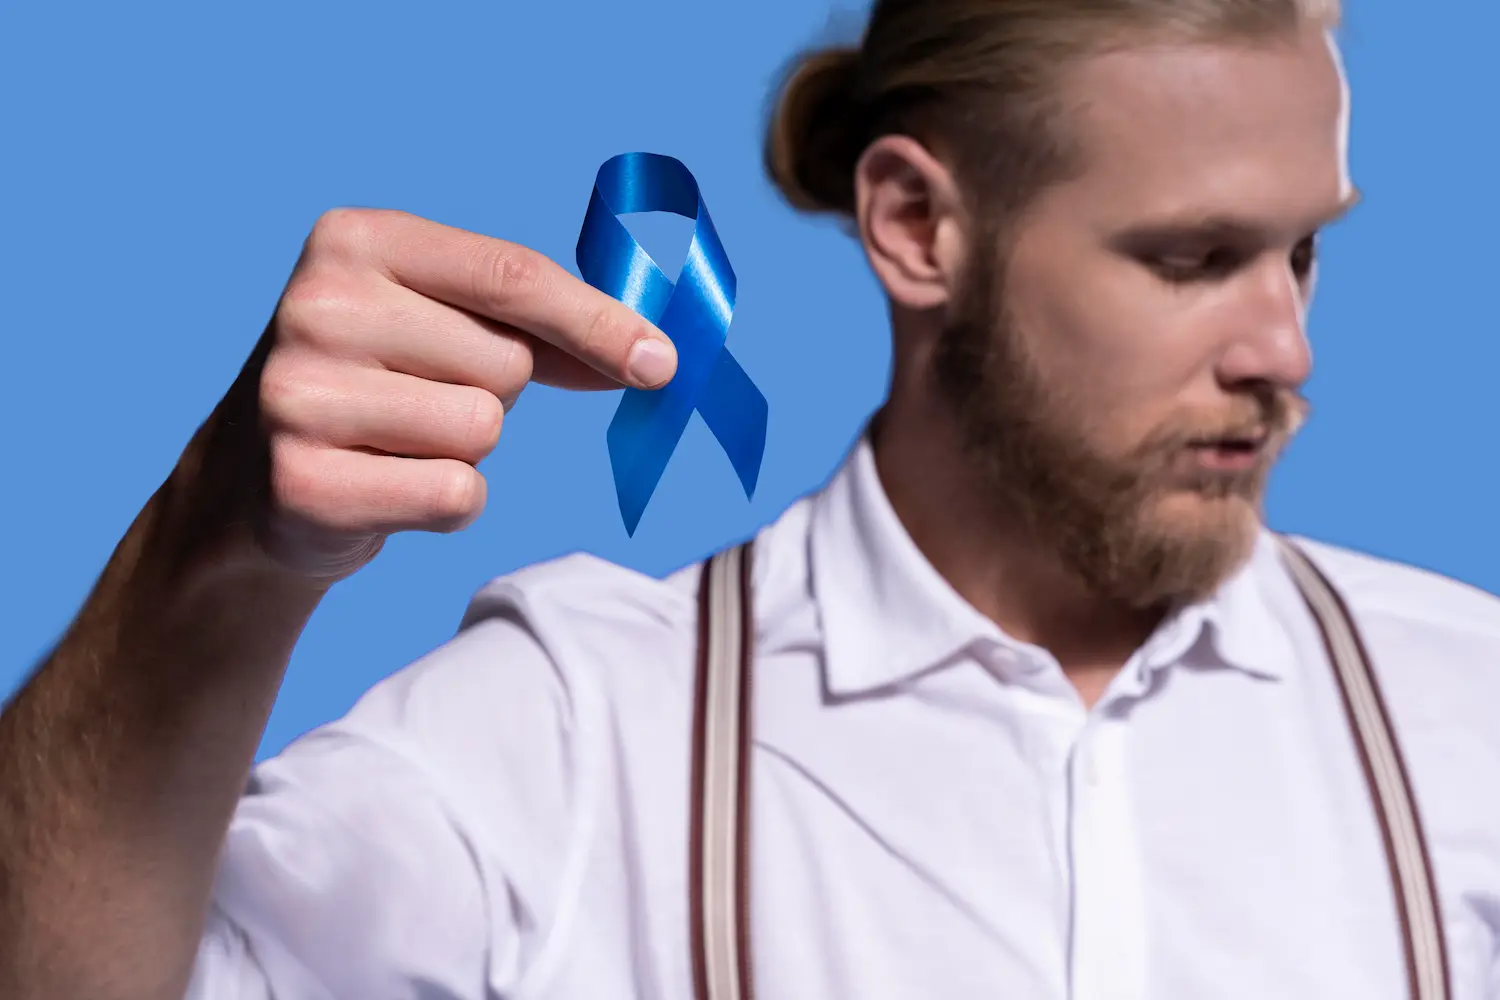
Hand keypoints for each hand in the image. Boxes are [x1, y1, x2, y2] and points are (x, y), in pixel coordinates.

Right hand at [193, 208, 677, 580]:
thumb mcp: (438, 322)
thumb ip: (538, 325)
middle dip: (493, 392)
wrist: (253, 479)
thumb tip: (649, 352)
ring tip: (400, 441)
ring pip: (483, 431)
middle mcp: (317, 305)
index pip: (510, 276)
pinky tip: (389, 486)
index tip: (661, 361)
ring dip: (466, 451)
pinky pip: (454, 495)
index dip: (597, 322)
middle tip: (422, 398)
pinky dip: (446, 502)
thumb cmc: (376, 386)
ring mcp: (299, 394)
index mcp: (355, 240)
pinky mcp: (303, 480)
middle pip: (506, 362)